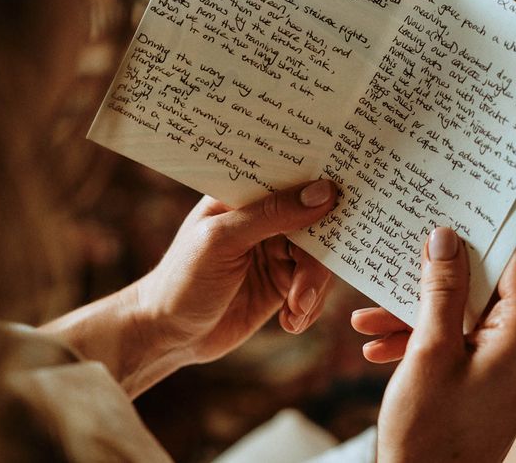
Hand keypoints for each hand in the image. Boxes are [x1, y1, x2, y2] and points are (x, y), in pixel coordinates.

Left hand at [136, 180, 336, 363]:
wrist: (167, 338)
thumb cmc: (182, 280)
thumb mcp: (223, 240)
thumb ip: (272, 215)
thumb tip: (323, 192)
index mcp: (245, 195)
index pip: (292, 178)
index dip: (320, 185)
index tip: (348, 198)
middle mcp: (264, 219)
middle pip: (315, 224)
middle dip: (317, 259)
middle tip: (303, 291)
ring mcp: (275, 252)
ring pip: (319, 259)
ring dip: (313, 289)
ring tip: (294, 311)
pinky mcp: (282, 284)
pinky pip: (313, 289)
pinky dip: (309, 306)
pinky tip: (290, 322)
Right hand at [352, 230, 515, 462]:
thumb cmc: (430, 432)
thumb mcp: (429, 350)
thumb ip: (440, 288)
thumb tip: (446, 236)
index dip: (489, 233)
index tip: (455, 214)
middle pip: (486, 287)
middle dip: (437, 276)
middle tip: (405, 255)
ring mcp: (507, 368)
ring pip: (463, 317)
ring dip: (418, 313)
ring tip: (368, 318)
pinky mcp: (488, 382)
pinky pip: (458, 345)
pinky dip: (423, 340)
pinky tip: (378, 346)